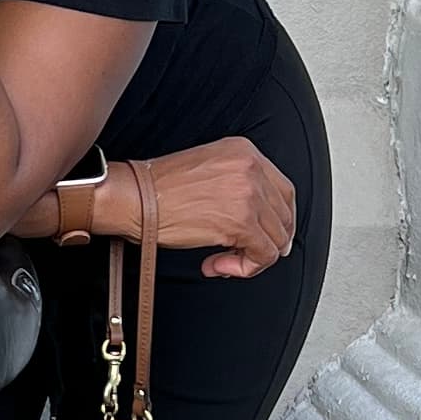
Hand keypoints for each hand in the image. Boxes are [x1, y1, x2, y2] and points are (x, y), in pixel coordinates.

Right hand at [136, 136, 296, 278]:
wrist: (136, 197)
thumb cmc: (159, 187)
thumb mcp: (208, 168)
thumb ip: (237, 184)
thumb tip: (257, 218)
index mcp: (245, 152)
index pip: (284, 191)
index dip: (280, 219)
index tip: (271, 234)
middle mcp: (251, 169)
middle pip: (284, 216)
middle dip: (269, 241)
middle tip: (248, 254)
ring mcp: (249, 195)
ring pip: (275, 239)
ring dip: (251, 258)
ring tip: (223, 260)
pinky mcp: (241, 223)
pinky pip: (262, 256)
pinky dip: (244, 268)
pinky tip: (217, 264)